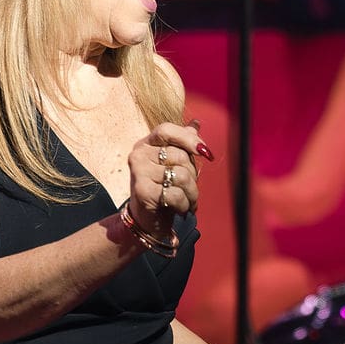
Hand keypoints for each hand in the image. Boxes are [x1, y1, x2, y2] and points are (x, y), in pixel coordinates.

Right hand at [124, 121, 206, 237]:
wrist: (147, 219)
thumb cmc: (163, 188)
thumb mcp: (172, 163)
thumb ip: (182, 142)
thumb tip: (196, 123)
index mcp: (146, 144)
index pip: (166, 130)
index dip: (188, 139)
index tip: (205, 152)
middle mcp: (139, 155)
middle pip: (179, 156)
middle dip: (193, 175)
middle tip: (190, 188)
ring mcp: (139, 173)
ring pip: (181, 176)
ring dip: (192, 193)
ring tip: (187, 200)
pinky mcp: (143, 192)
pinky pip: (176, 193)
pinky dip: (184, 204)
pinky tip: (179, 208)